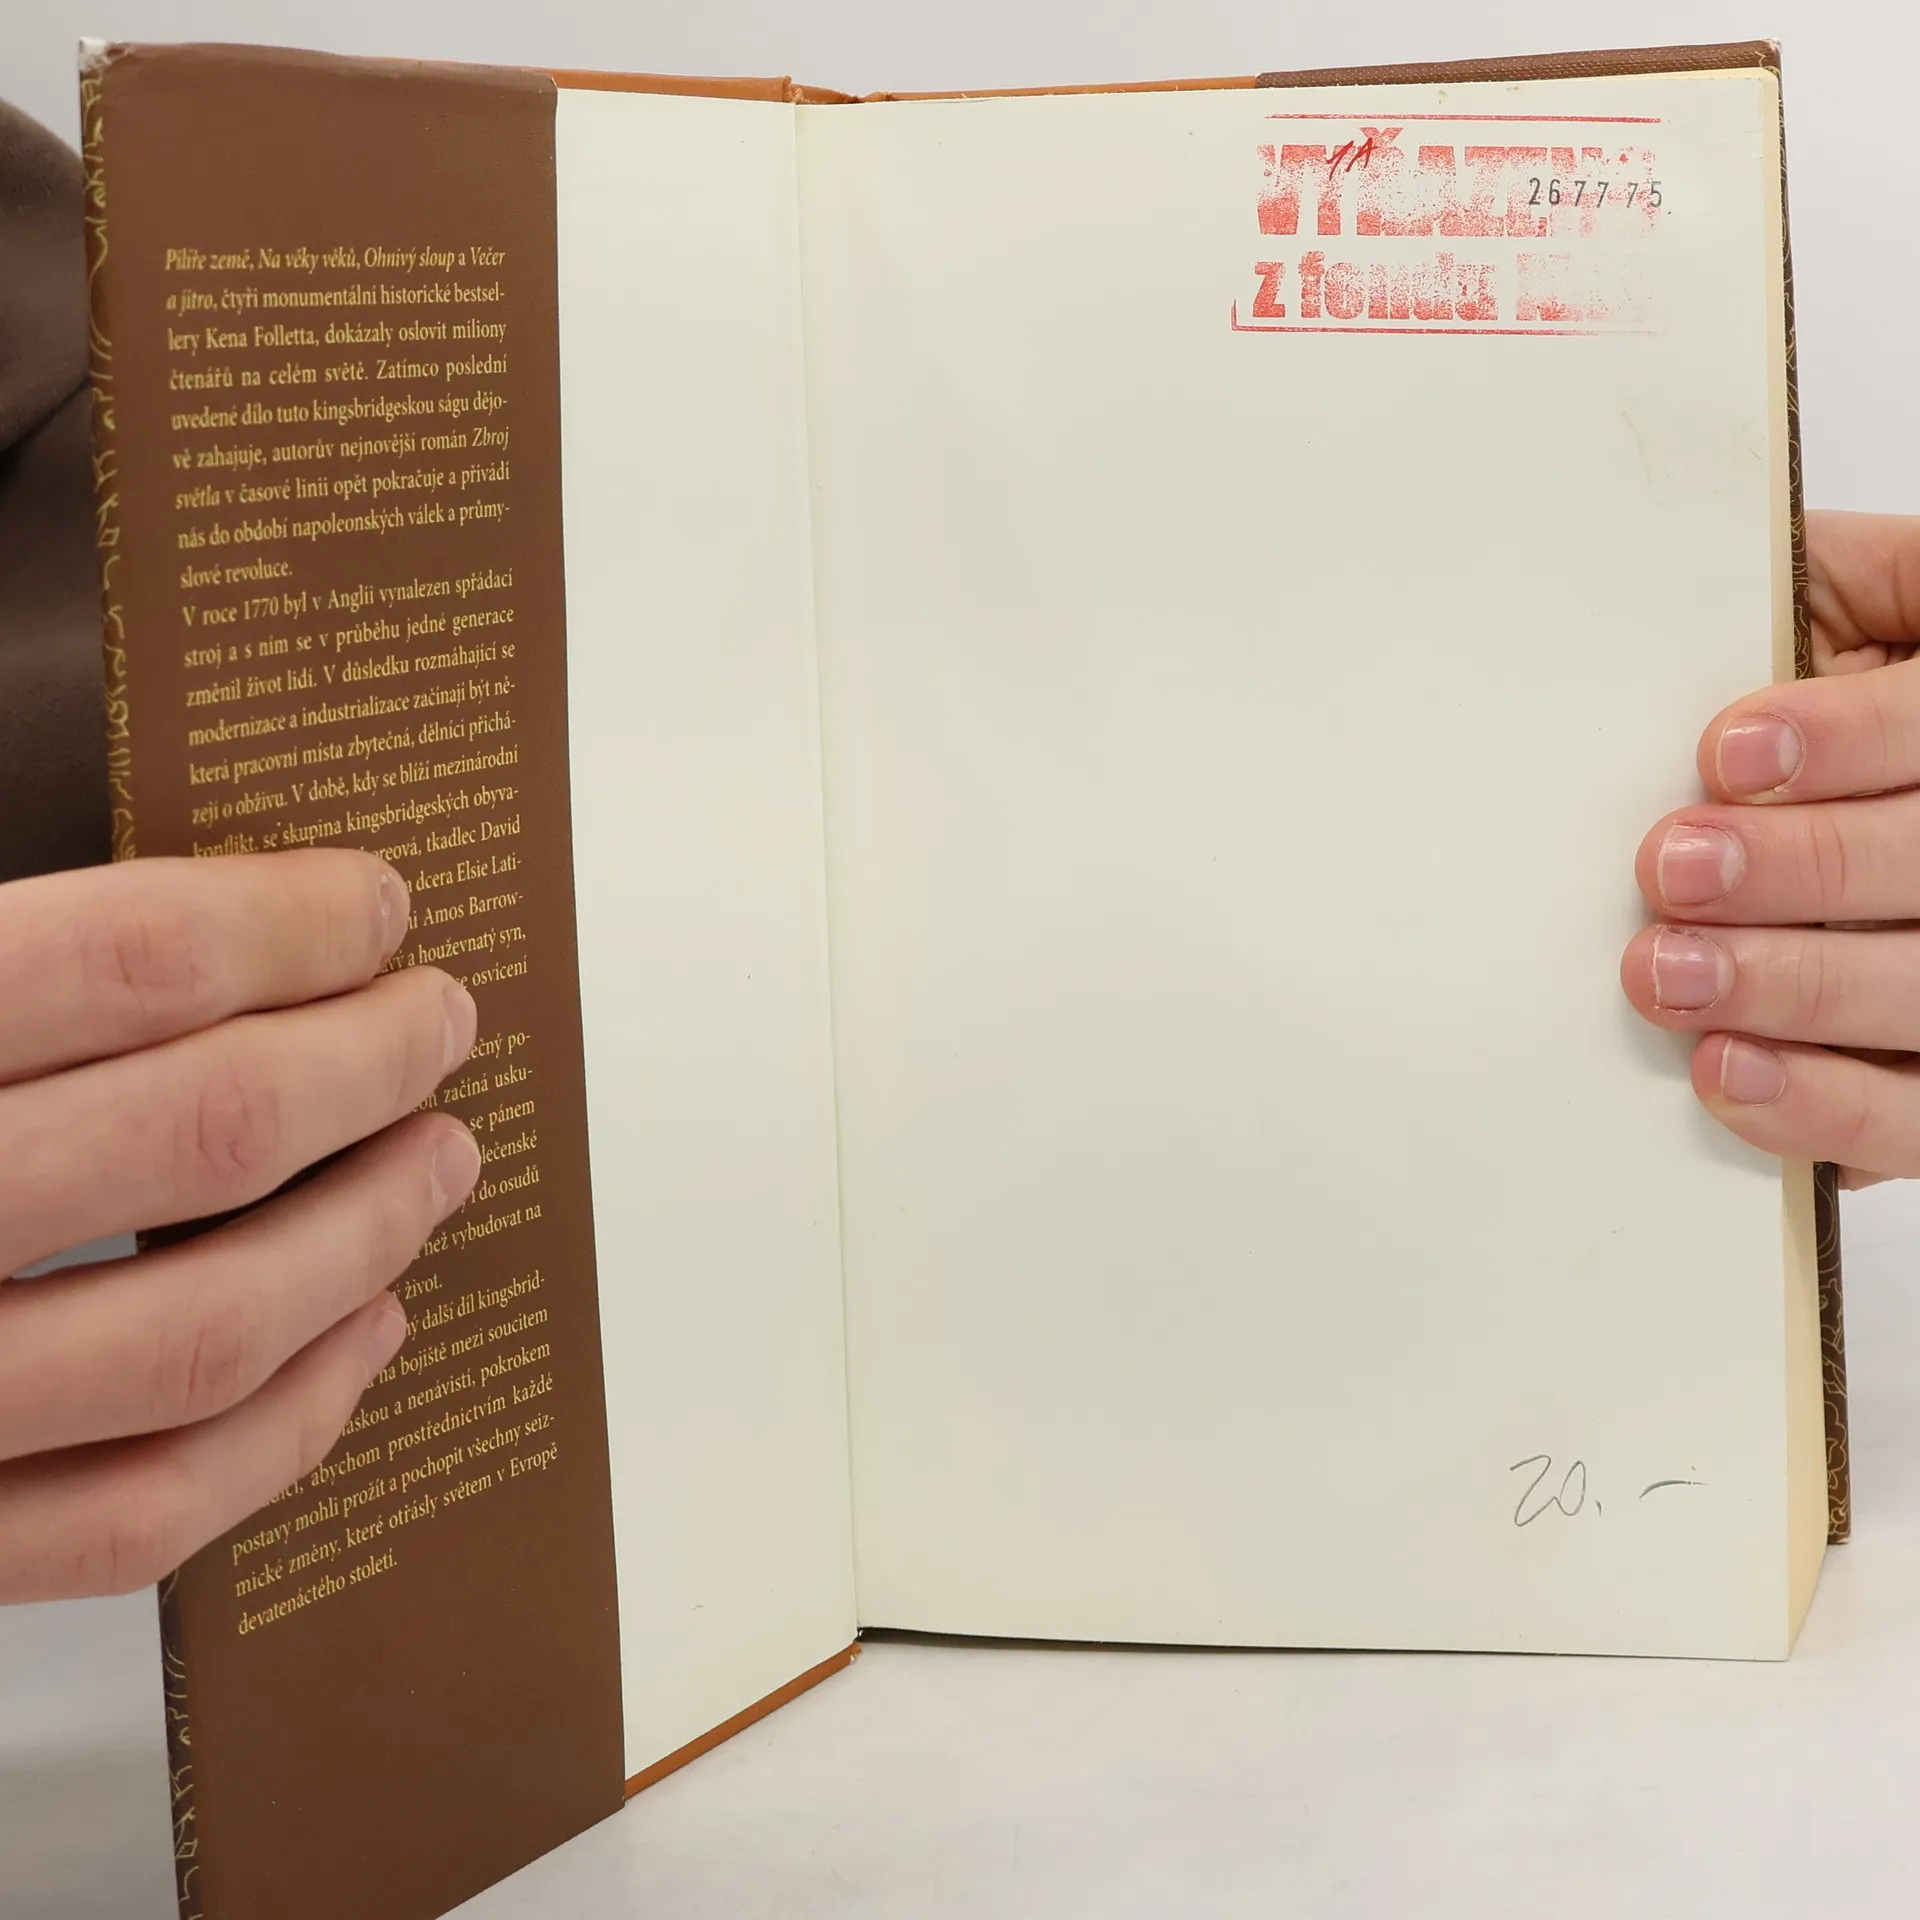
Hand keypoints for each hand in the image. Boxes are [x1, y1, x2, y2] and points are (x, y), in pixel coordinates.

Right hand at [0, 850, 478, 1601]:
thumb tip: (183, 918)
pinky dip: (288, 1433)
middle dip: (360, 1064)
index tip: (373, 905)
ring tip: (441, 1160)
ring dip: (361, 1237)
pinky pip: (136, 1522)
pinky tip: (362, 1337)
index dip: (282, 923)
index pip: (118, 963)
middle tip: (436, 1017)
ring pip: (194, 1337)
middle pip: (188, 1138)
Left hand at [1621, 509, 1919, 1186]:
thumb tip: (1720, 598)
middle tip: (1669, 867)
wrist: (1840, 786)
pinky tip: (1725, 1073)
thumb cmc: (1832, 681)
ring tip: (1665, 974)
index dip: (1851, 737)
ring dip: (1793, 986)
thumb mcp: (1843, 597)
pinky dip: (1824, 1110)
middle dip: (1805, 868)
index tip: (1726, 749)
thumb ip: (1816, 588)